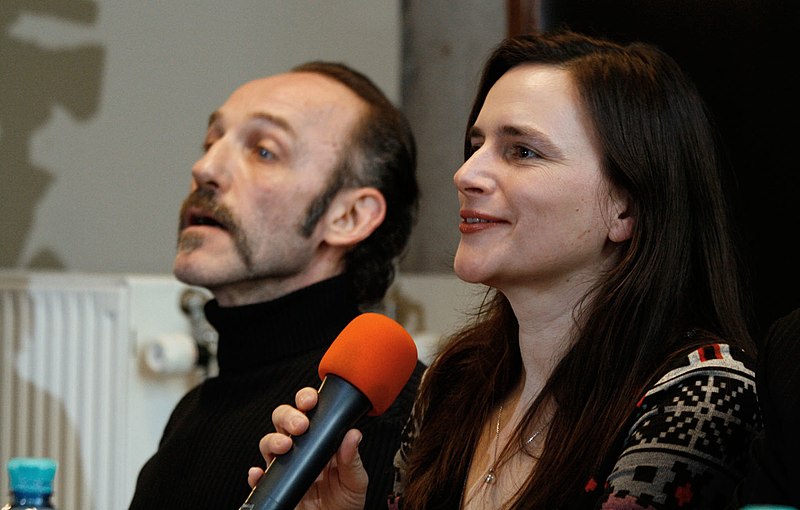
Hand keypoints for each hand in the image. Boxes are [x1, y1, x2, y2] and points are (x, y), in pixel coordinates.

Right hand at [248, 387, 368, 509]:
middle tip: (300, 425)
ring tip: (285, 445)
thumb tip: (354, 435)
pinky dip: (256, 474)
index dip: (306, 400)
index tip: (311, 401)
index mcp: (321, 440)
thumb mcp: (355, 481)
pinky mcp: (276, 486)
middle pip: (283, 420)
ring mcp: (286, 466)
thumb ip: (352, 460)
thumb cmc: (344, 503)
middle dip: (288, 416)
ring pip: (268, 442)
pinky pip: (259, 478)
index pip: (309, 411)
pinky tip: (260, 472)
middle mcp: (300, 449)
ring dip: (272, 439)